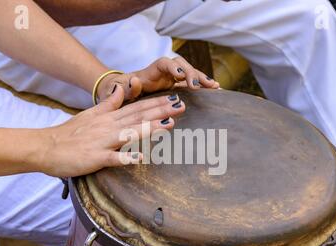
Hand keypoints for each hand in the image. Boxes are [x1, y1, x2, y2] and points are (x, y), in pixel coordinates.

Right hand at [38, 85, 184, 176]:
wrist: (45, 147)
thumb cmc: (69, 133)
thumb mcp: (90, 114)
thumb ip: (109, 103)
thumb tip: (123, 88)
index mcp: (109, 117)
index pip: (137, 108)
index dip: (157, 103)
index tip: (175, 98)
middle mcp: (109, 126)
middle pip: (138, 117)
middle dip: (161, 111)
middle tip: (182, 106)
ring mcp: (102, 141)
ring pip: (129, 134)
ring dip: (149, 129)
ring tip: (169, 125)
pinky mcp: (94, 157)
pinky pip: (112, 158)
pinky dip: (125, 157)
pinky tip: (140, 158)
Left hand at [98, 56, 219, 100]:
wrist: (123, 91)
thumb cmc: (120, 92)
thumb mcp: (120, 91)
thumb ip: (128, 88)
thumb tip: (134, 80)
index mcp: (150, 71)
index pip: (164, 63)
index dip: (173, 68)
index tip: (180, 76)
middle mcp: (163, 72)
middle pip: (180, 65)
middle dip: (191, 73)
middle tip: (198, 86)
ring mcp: (171, 77)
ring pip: (189, 73)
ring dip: (202, 78)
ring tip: (215, 86)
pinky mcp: (176, 85)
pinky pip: (191, 82)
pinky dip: (203, 84)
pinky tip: (215, 90)